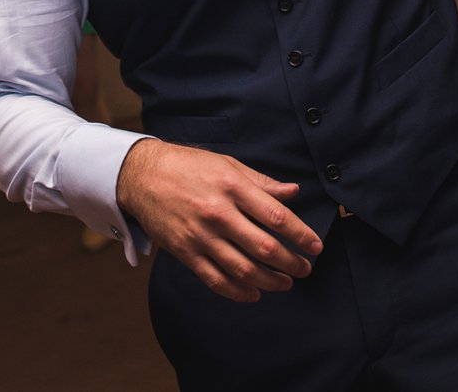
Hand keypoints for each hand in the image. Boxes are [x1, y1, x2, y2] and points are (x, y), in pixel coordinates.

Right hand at [116, 139, 322, 302]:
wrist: (142, 175)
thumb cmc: (189, 166)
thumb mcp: (228, 164)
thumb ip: (262, 182)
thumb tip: (294, 192)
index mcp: (233, 187)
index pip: (276, 217)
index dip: (301, 235)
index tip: (315, 247)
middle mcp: (218, 213)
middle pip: (264, 248)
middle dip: (291, 263)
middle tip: (305, 269)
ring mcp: (200, 236)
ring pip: (242, 269)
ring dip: (270, 281)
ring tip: (286, 283)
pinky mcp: (185, 252)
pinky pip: (215, 280)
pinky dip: (237, 292)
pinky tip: (253, 293)